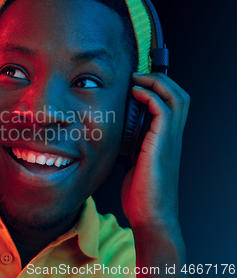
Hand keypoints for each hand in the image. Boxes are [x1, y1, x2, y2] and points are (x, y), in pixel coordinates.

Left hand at [121, 72, 189, 228]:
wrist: (150, 216)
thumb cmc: (141, 195)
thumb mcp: (133, 163)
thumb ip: (129, 147)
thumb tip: (112, 137)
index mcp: (167, 140)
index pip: (173, 105)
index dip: (158, 89)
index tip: (136, 84)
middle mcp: (173, 137)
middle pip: (180, 95)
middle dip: (160, 80)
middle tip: (137, 76)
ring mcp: (170, 140)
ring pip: (177, 98)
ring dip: (156, 83)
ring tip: (137, 80)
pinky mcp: (162, 144)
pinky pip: (163, 110)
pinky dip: (150, 96)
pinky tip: (134, 94)